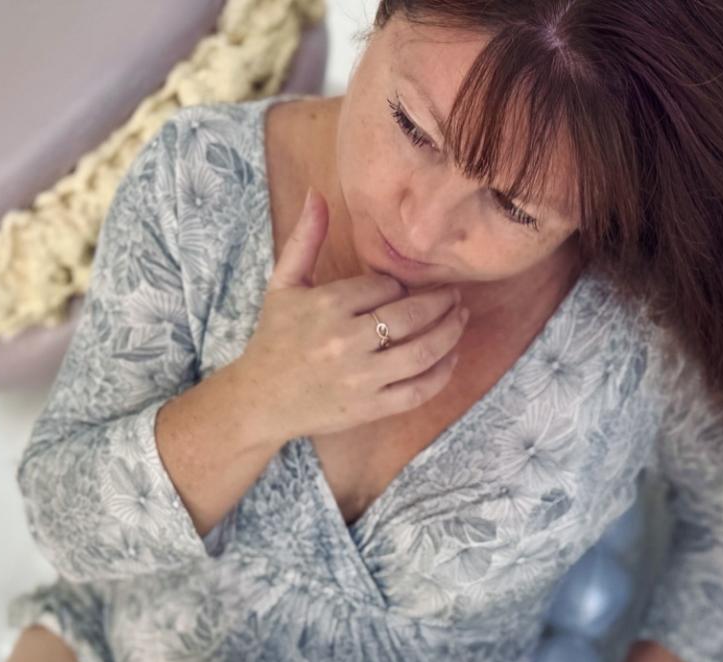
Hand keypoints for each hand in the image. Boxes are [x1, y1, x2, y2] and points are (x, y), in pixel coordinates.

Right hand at [233, 187, 468, 444]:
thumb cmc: (274, 337)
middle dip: (441, 303)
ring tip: (461, 318)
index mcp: (327, 306)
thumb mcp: (284, 283)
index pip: (385, 287)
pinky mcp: (371, 407)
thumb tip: (317, 192)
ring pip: (423, 352)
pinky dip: (442, 373)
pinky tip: (451, 357)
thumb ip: (305, 238)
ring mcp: (362, 378)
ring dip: (451, 333)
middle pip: (412, 316)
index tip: (402, 290)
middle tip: (454, 295)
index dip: (400, 286)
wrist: (261, 398)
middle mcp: (346, 341)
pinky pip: (418, 391)